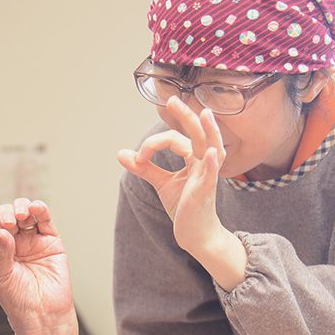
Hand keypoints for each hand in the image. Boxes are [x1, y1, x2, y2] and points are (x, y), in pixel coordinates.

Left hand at [0, 198, 74, 330]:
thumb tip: (2, 230)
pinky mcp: (50, 240)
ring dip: (21, 207)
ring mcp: (32, 239)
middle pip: (6, 214)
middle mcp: (13, 242)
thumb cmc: (18, 299)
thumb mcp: (0, 276)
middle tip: (9, 223)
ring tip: (21, 216)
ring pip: (26, 213)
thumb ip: (0, 252)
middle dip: (6, 213)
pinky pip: (45, 220)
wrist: (43, 313)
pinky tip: (35, 208)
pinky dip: (40, 209)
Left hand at [117, 97, 226, 257]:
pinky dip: (212, 163)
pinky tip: (211, 153)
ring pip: (212, 148)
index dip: (153, 144)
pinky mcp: (206, 191)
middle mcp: (204, 162)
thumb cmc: (185, 207)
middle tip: (171, 100)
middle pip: (197, 133)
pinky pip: (212, 174)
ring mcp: (207, 176)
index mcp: (194, 158)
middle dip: (185, 116)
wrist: (196, 234)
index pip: (175, 139)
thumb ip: (144, 167)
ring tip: (205, 114)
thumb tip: (121, 153)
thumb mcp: (162, 183)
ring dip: (209, 131)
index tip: (139, 158)